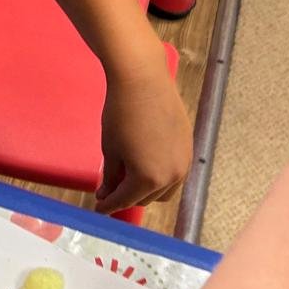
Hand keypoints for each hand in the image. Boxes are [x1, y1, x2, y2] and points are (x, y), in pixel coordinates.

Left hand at [96, 63, 191, 214]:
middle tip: (111, 188)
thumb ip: (111, 176)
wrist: (144, 79)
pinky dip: (160, 173)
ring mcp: (184, 161)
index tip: (99, 208)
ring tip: (129, 175)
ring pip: (165, 188)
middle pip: (147, 198)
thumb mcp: (110, 148)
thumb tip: (107, 193)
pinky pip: (175, 171)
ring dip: (148, 188)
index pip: (125, 200)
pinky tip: (147, 161)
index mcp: (148, 179)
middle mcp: (171, 176)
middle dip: (128, 196)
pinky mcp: (188, 146)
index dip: (109, 206)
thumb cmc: (121, 113)